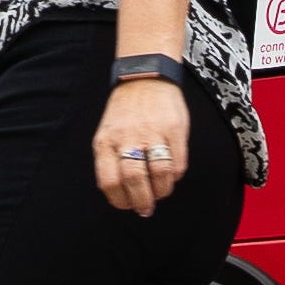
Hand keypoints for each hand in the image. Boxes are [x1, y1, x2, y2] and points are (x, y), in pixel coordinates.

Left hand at [93, 77, 188, 217]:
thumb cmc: (126, 112)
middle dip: (142, 201)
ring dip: (161, 191)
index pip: (109, 182)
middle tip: (146, 208)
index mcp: (106, 142)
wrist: (146, 76)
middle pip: (135, 181)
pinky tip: (171, 174)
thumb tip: (124, 196)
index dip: (120, 200)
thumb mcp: (108, 134)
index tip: (127, 205)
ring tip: (160, 191)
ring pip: (160, 174)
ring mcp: (153, 133)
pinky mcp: (174, 129)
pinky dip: (175, 176)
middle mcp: (128, 138)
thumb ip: (111, 162)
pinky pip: (178, 163)